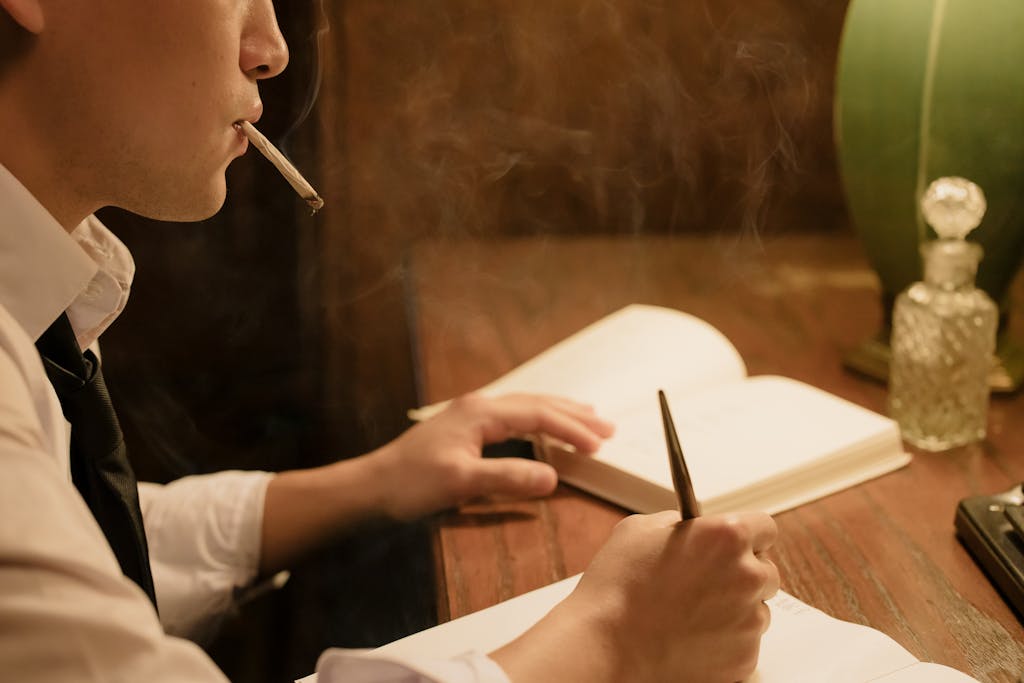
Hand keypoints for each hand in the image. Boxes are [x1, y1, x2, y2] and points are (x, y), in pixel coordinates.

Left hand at [370, 393, 614, 520]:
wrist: (371, 487)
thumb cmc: (411, 483)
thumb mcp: (462, 483)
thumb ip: (509, 479)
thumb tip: (553, 478)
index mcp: (481, 413)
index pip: (539, 415)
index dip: (572, 429)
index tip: (600, 444)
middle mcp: (478, 406)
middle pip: (536, 404)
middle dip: (574, 415)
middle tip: (608, 426)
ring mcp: (470, 415)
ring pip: (525, 407)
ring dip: (558, 415)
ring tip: (588, 420)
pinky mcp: (465, 429)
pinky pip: (513, 418)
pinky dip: (538, 423)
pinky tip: (543, 430)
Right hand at [492, 511, 779, 682]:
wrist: (605, 647)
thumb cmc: (617, 588)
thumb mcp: (640, 530)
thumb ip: (678, 523)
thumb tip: (693, 529)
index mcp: (727, 537)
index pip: (765, 527)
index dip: (746, 536)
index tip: (734, 545)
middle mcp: (747, 577)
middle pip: (765, 571)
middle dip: (741, 574)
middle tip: (705, 583)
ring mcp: (749, 622)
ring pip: (756, 610)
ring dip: (734, 610)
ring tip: (690, 615)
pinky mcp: (744, 660)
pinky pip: (745, 645)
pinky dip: (725, 643)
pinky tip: (691, 638)